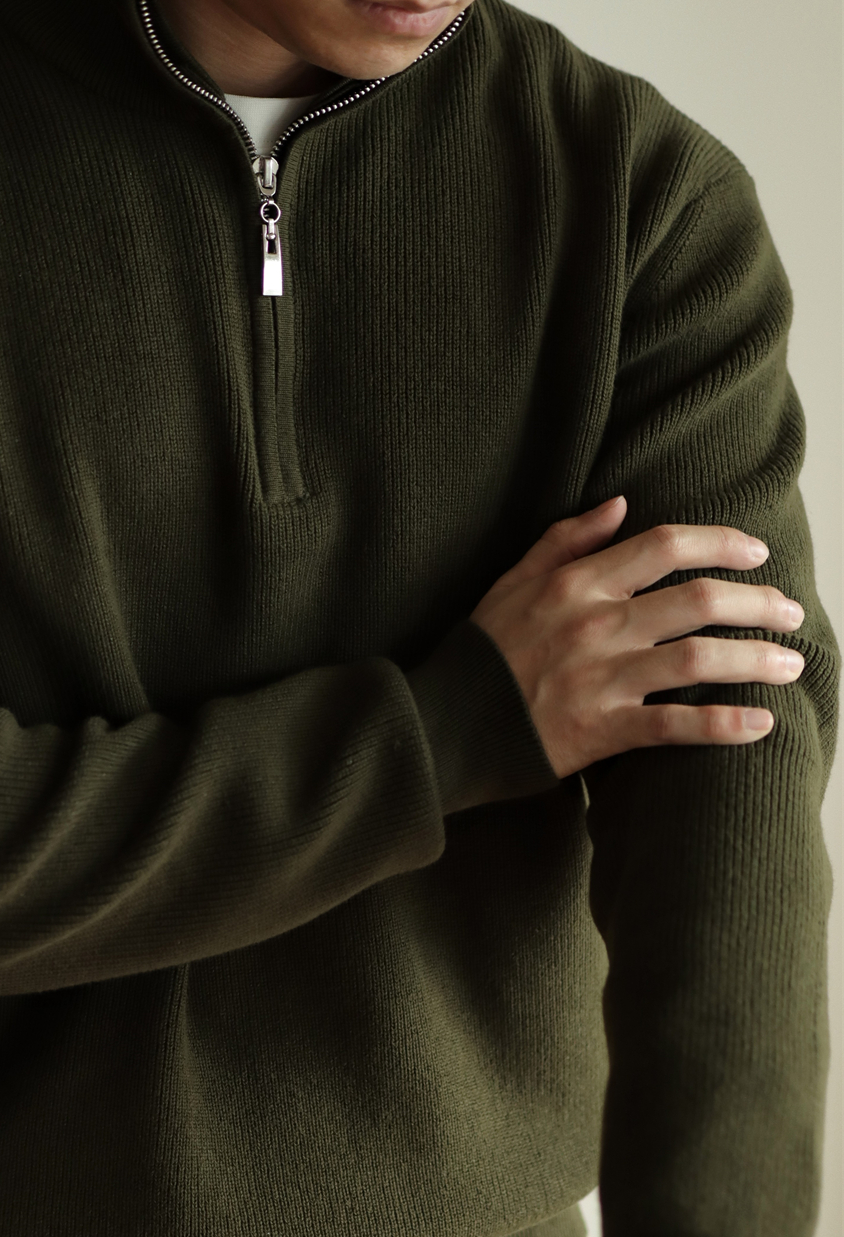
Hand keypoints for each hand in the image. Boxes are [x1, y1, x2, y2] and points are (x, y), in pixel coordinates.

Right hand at [470, 496, 804, 778]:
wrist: (444, 726)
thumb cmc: (480, 654)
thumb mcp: (511, 582)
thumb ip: (565, 540)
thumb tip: (618, 504)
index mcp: (576, 584)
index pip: (665, 546)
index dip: (721, 544)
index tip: (756, 554)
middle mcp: (595, 626)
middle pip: (698, 600)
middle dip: (757, 603)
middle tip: (791, 611)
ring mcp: (601, 679)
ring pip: (698, 660)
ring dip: (755, 659)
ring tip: (791, 662)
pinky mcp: (601, 731)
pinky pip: (675, 727)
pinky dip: (723, 726)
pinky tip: (760, 724)